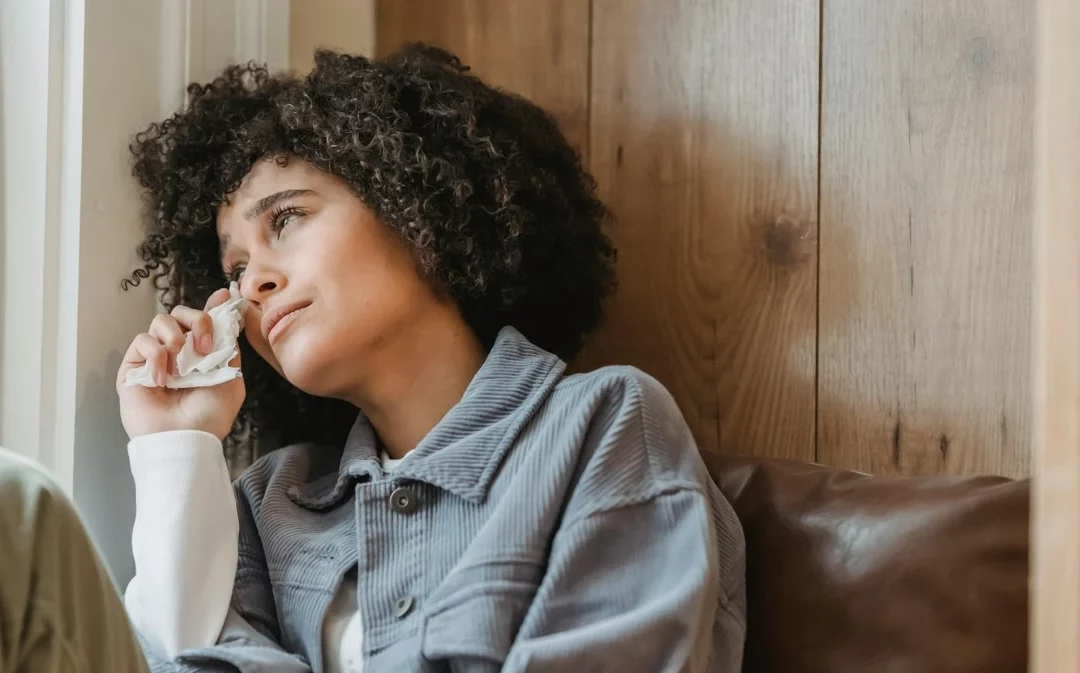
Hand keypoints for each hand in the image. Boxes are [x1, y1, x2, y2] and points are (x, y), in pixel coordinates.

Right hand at [117, 288, 244, 440]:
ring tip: (182, 365)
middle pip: (181, 313)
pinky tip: (163, 378)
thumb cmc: (209, 416)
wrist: (186, 438)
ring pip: (160, 321)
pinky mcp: (133, 367)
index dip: (212, 306)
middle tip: (205, 347)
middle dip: (197, 321)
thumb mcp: (231, 379)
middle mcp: (177, 352)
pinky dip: (156, 355)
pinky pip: (142, 341)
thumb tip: (229, 320)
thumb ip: (228, 349)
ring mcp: (154, 358)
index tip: (224, 296)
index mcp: (200, 354)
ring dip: (175, 337)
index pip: (202, 321)